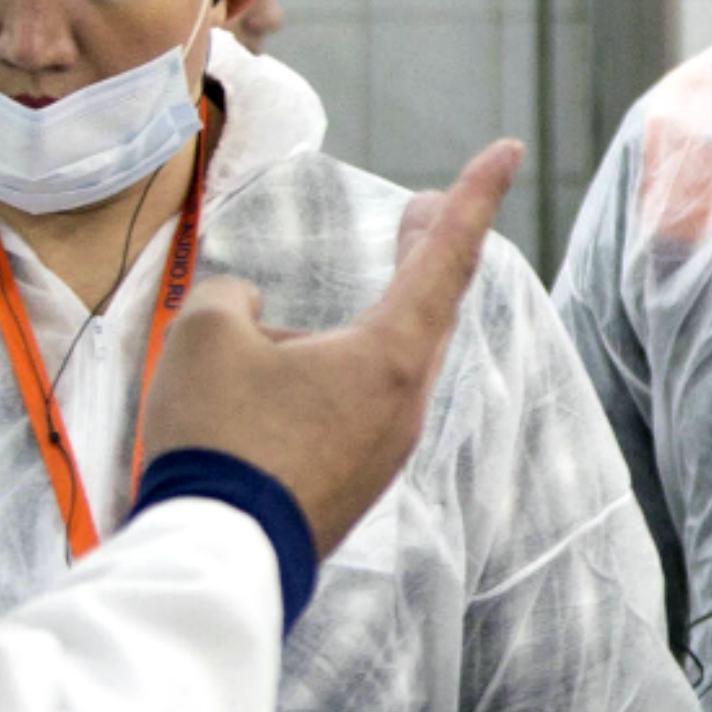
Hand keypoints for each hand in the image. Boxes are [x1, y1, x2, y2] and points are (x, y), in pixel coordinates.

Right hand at [139, 140, 526, 559]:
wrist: (218, 560)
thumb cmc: (220, 439)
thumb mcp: (206, 335)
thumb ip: (233, 301)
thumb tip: (251, 313)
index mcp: (391, 357)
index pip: (446, 257)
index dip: (476, 197)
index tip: (506, 151)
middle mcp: (404, 406)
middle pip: (430, 310)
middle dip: (428, 251)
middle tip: (426, 207)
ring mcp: (383, 452)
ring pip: (388, 364)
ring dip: (376, 316)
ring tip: (330, 302)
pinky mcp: (353, 486)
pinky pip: (359, 407)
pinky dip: (346, 368)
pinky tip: (294, 374)